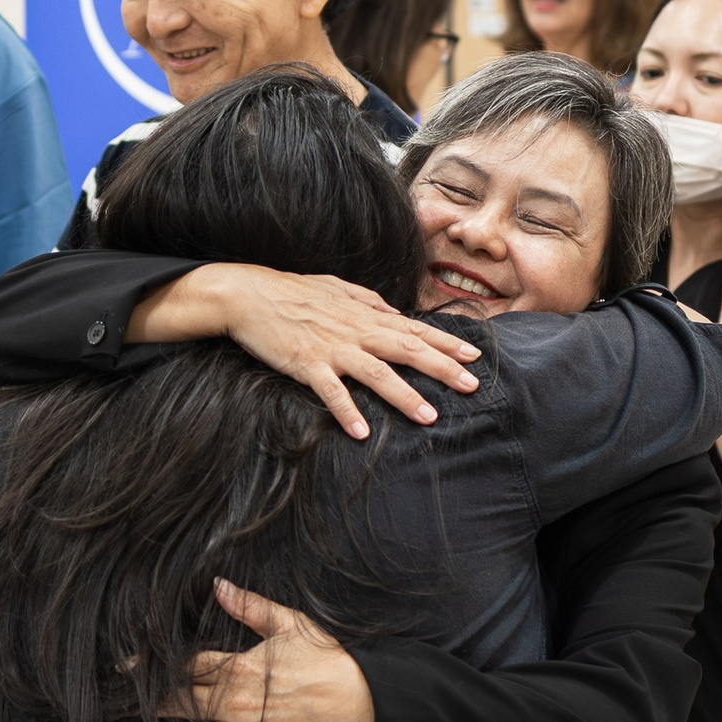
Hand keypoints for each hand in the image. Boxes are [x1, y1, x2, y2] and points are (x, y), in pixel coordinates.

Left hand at [122, 580, 378, 721]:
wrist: (361, 701)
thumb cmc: (328, 659)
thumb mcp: (289, 624)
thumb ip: (250, 607)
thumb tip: (218, 586)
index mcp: (238, 667)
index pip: (186, 665)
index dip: (154, 666)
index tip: (125, 669)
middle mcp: (234, 702)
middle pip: (180, 704)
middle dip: (148, 707)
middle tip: (114, 712)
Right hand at [194, 267, 478, 438]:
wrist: (248, 294)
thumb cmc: (292, 291)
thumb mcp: (336, 288)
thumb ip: (369, 301)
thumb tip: (396, 314)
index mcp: (364, 315)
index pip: (414, 329)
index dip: (445, 343)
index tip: (473, 357)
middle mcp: (355, 330)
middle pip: (408, 350)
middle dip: (442, 368)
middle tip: (471, 386)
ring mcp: (332, 348)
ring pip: (377, 373)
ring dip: (405, 395)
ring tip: (429, 416)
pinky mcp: (306, 363)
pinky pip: (331, 391)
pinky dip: (346, 411)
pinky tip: (361, 433)